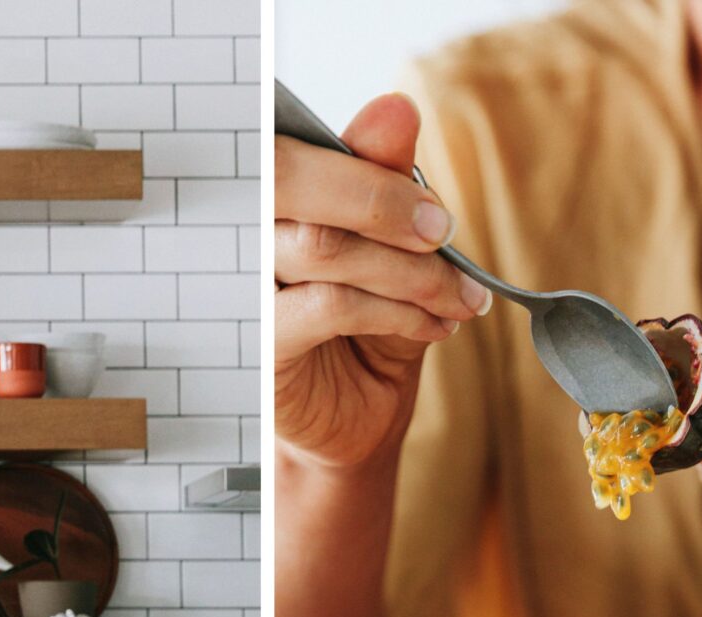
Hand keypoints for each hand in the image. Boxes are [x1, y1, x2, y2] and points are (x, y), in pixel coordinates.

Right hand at [276, 92, 488, 471]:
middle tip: (444, 233)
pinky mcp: (260, 341)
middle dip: (382, 202)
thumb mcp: (392, 248)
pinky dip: (395, 312)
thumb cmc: (367, 329)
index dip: (367, 162)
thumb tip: (394, 109)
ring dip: (408, 270)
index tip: (433, 206)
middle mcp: (244, 230)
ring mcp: (245, 285)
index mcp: (269, 193)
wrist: (357, 421)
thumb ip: (386, 179)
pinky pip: (329, 305)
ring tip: (456, 296)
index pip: (296, 145)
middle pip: (291, 178)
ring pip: (323, 246)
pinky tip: (432, 326)